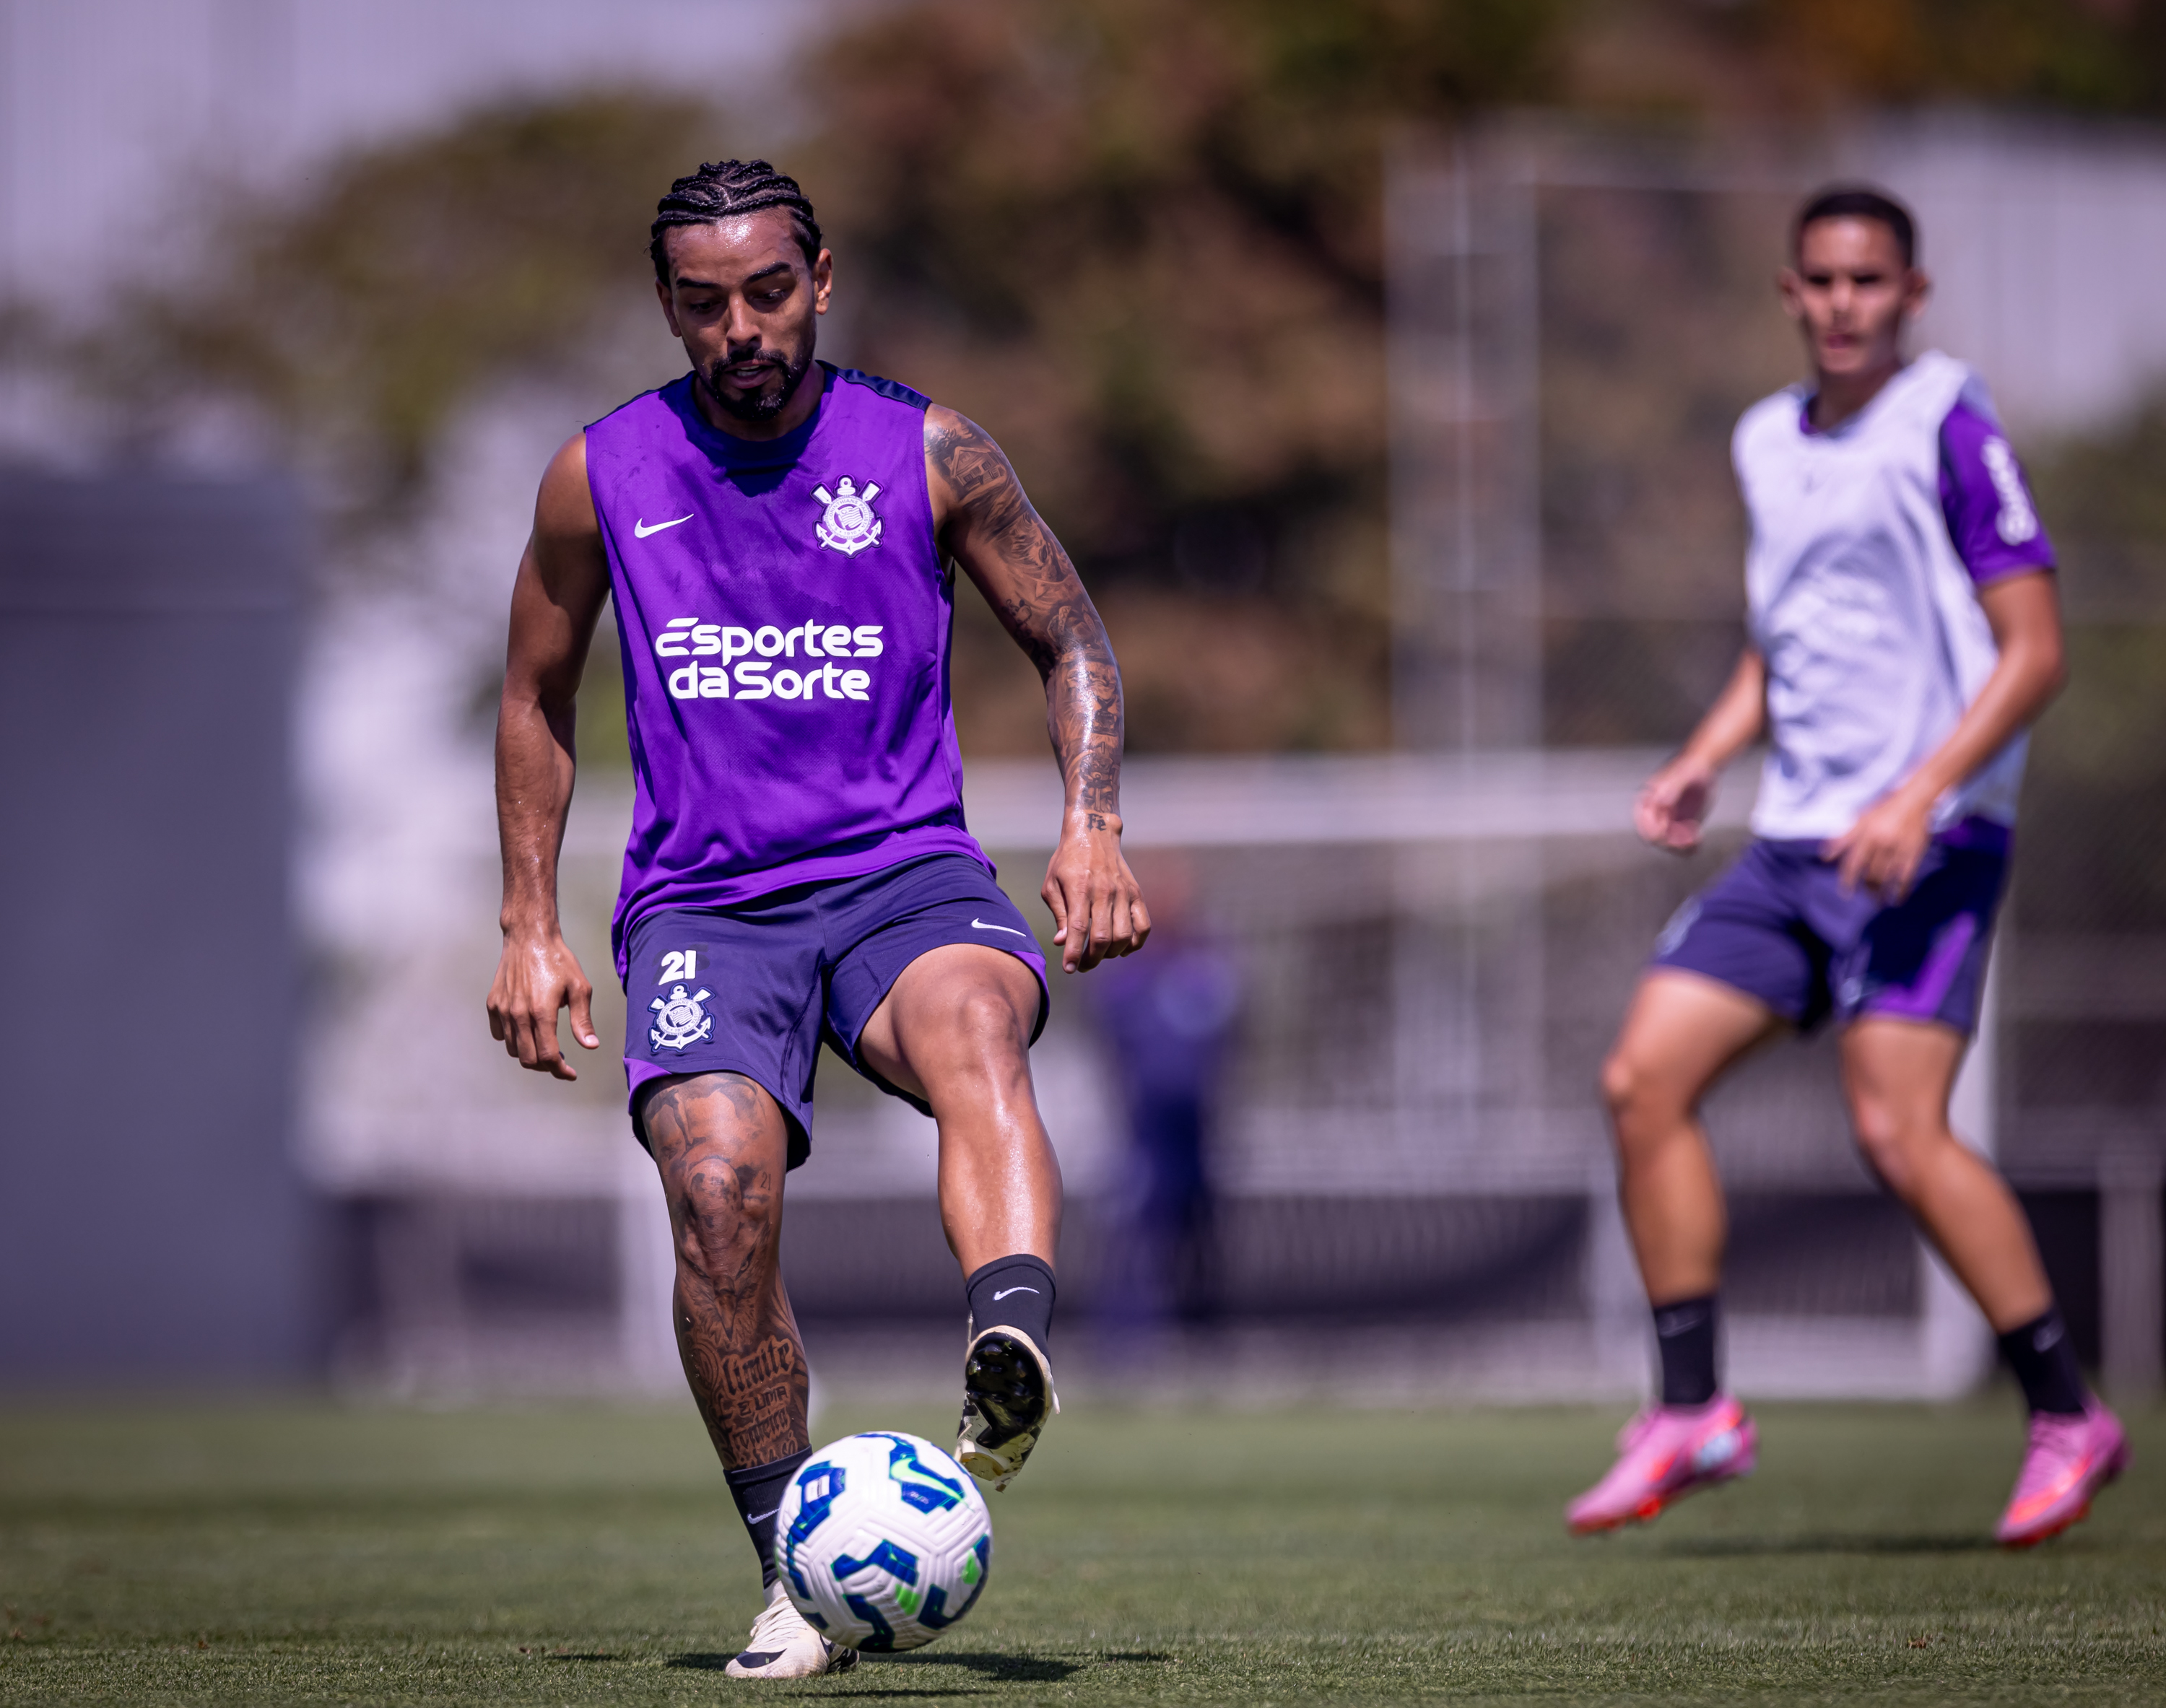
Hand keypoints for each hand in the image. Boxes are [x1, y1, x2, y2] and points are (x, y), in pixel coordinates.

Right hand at [487, 925, 599, 1078]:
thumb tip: (590, 1046)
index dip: (560, 1070)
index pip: (548, 1056)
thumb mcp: (579, 988)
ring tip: (545, 1044)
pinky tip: (527, 1031)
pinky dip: (513, 1040)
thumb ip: (582, 1020)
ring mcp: (502, 1010)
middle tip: (560, 1059)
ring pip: (513, 1049)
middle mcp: (518, 1014)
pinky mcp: (493, 1004)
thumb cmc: (558, 960)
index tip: (571, 1073)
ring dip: (530, 1054)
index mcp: (541, 1012)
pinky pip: (500, 1034)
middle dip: (546, 1066)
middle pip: (528, 1059)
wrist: (529, 937)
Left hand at [1041, 816, 1149, 972]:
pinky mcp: (1136, 893)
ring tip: (1099, 955)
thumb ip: (1059, 915)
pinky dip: (1135, 943)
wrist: (1094, 833)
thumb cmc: (1067, 861)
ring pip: (1123, 935)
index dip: (1074, 953)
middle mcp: (1104, 891)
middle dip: (1091, 959)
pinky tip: (1122, 949)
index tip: (1069, 969)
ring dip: (1111, 954)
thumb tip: (1063, 942)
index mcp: (1079, 888)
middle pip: (1102, 937)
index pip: (1079, 929)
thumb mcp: (1052, 884)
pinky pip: (1143, 926)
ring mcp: (1123, 892)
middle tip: (1082, 966)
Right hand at [1634, 754, 1718, 852]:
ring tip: (1697, 839)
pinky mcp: (1682, 826)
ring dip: (1681, 846)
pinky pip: (1681, 843)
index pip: (1644, 825)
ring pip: (1669, 844)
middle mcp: (1655, 814)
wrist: (1703, 766)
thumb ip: (1671, 788)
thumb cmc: (1690, 767)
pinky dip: (1689, 847)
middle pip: (1656, 838)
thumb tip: (1660, 803)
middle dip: (1670, 842)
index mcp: (1647, 801)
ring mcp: (1668, 821)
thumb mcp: (1683, 774)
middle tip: (1689, 838)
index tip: (1669, 827)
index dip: (1654, 831)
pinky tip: (1699, 840)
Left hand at [1824, 787, 1933, 899]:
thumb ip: (1842, 839)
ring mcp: (1898, 849)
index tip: (1846, 893)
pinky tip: (1898, 899)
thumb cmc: (1883, 810)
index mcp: (1866, 835)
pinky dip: (1902, 890)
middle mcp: (1881, 843)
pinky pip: (1907, 876)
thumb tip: (1825, 858)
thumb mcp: (1860, 820)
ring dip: (1881, 892)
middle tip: (1866, 896)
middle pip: (1870, 874)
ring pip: (1887, 878)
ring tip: (1878, 901)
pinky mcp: (1914, 852)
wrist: (1913, 801)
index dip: (1848, 880)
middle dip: (1867, 888)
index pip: (1853, 863)